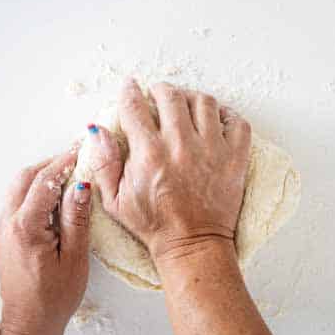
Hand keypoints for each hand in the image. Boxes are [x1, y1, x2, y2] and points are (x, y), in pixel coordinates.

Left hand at [0, 148, 91, 334]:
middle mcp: (8, 224)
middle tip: (73, 160)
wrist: (30, 321)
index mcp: (26, 228)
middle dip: (50, 165)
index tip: (80, 151)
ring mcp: (2, 229)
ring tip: (66, 179)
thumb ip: (76, 220)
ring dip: (41, 178)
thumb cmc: (54, 298)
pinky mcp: (4, 236)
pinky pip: (17, 204)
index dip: (64, 163)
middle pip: (25, 178)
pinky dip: (34, 194)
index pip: (45, 182)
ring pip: (18, 190)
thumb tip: (80, 188)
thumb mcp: (74, 259)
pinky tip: (53, 202)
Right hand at [83, 79, 251, 267]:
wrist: (193, 246)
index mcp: (150, 153)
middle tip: (158, 98)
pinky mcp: (235, 161)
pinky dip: (228, 115)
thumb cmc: (155, 225)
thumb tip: (97, 130)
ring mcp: (212, 151)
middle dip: (160, 91)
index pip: (135, 105)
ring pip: (203, 102)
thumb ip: (103, 162)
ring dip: (192, 98)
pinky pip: (237, 123)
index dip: (130, 91)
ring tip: (186, 107)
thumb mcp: (115, 200)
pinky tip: (216, 120)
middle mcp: (181, 146)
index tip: (131, 89)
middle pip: (170, 95)